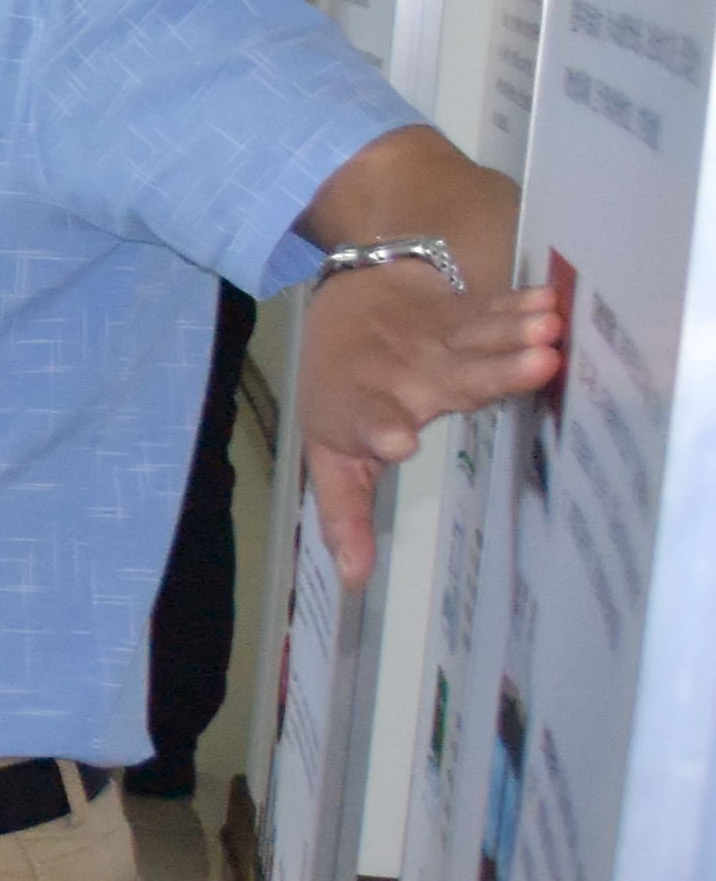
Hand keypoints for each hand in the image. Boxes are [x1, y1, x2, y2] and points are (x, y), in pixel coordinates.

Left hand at [299, 263, 565, 585]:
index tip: (398, 441)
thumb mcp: (330, 457)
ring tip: (547, 333)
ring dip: (513, 336)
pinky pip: (491, 309)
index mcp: (362, 412)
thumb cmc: (342, 394)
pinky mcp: (459, 312)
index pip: (371, 423)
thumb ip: (344, 515)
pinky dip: (518, 306)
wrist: (347, 301)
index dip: (382, 431)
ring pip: (476, 339)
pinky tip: (549, 302)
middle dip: (492, 374)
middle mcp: (402, 376)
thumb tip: (353, 579)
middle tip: (535, 366)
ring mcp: (433, 341)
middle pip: (452, 379)